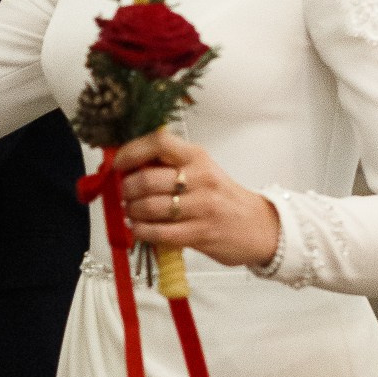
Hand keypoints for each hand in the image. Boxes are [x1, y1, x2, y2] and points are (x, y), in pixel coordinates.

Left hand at [116, 128, 280, 269]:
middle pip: (146, 179)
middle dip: (126, 189)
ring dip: (131, 211)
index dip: (131, 151)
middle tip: (124, 194)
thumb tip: (127, 166)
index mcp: (198, 157)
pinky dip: (141, 231)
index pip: (159, 142)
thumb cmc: (223, 197)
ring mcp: (201, 207)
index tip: (118, 163)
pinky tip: (139, 229)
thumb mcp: (202, 171)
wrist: (259, 227)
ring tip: (131, 212)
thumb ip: (170, 166)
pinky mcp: (200, 234)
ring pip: (148, 207)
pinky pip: (158, 232)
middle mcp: (200, 178)